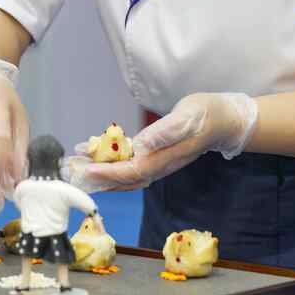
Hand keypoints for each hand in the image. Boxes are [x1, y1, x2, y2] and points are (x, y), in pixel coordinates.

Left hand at [61, 92, 257, 192]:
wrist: (223, 119)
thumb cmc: (206, 114)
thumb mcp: (187, 117)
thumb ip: (165, 132)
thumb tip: (142, 145)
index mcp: (165, 159)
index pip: (131, 171)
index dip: (108, 172)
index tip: (87, 169)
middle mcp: (158, 166)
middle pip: (122, 180)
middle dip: (95, 178)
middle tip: (70, 172)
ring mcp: (156, 164)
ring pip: (123, 176)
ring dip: (98, 173)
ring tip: (75, 165)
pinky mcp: (154, 157)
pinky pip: (127, 166)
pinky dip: (108, 163)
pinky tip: (92, 152)